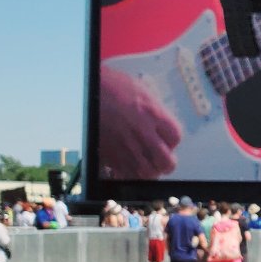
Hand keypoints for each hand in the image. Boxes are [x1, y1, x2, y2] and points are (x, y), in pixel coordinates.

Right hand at [98, 65, 181, 179]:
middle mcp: (143, 133)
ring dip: (149, 170)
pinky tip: (128, 167)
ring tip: (144, 163)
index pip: (175, 138)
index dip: (172, 142)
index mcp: (154, 114)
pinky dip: (130, 175)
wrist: (85, 90)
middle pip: (167, 162)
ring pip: (148, 173)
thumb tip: (162, 117)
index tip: (165, 141)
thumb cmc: (110, 85)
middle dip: (165, 162)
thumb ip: (155, 108)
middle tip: (159, 157)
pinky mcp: (110, 156)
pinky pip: (127, 175)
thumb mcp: (140, 89)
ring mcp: (126, 146)